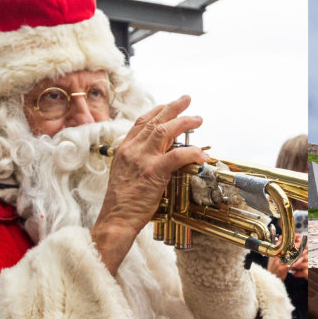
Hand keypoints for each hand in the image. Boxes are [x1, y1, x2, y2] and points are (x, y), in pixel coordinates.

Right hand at [91, 97, 205, 273]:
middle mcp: (132, 150)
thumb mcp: (125, 174)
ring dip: (184, 122)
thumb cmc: (122, 202)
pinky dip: (191, 152)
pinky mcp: (154, 172)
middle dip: (173, 108)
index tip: (167, 105)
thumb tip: (159, 156)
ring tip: (197, 118)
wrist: (116, 218)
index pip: (141, 122)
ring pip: (165, 131)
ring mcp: (142, 159)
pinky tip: (201, 154)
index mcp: (124, 149)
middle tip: (186, 99)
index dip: (157, 111)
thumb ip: (139, 161)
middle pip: (155, 121)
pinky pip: (177, 155)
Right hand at [267, 234, 306, 279]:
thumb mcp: (274, 256)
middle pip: (287, 249)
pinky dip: (297, 261)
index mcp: (273, 253)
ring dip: (298, 253)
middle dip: (296, 246)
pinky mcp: (282, 269)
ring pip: (290, 256)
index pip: (281, 244)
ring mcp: (278, 263)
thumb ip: (277, 246)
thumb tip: (281, 237)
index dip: (289, 240)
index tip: (297, 236)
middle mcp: (275, 257)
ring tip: (305, 250)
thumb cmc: (273, 267)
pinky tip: (302, 259)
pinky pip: (291, 264)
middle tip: (303, 243)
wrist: (270, 278)